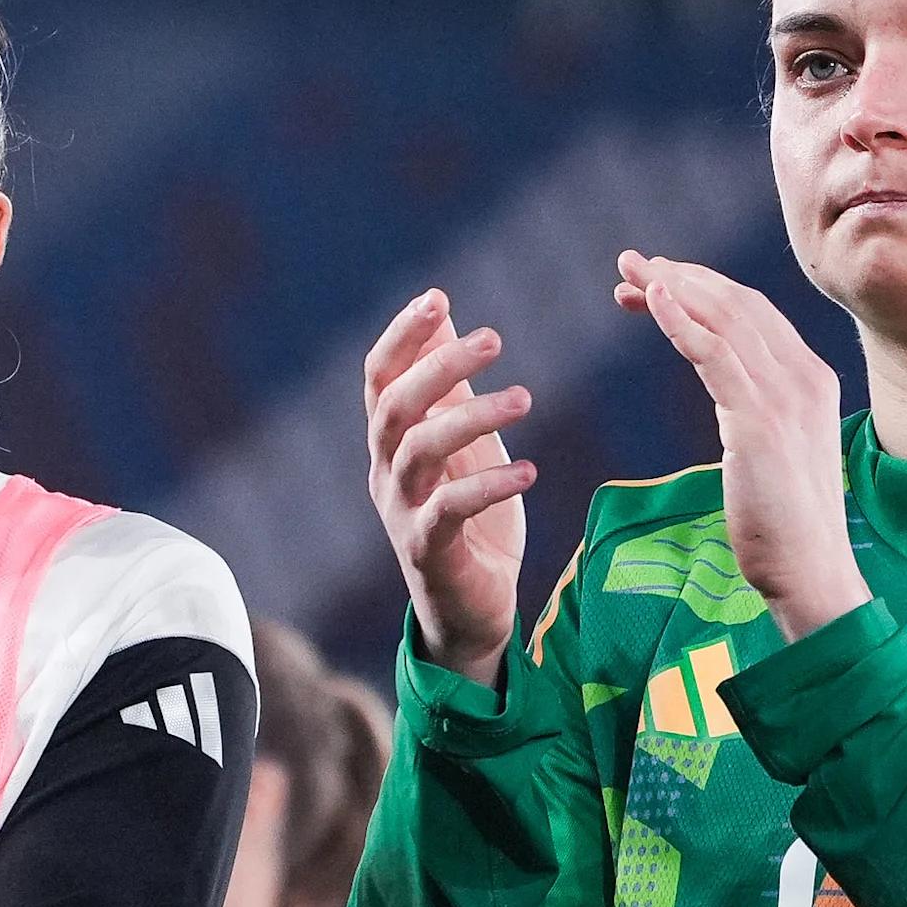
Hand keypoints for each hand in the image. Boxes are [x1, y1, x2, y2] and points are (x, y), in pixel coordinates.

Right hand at [364, 291, 534, 689]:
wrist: (470, 608)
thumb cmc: (468, 517)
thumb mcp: (462, 441)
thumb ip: (448, 384)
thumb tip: (442, 310)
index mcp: (391, 441)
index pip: (379, 377)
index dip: (402, 336)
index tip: (438, 298)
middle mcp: (385, 471)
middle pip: (394, 407)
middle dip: (439, 366)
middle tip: (495, 338)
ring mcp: (401, 512)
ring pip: (419, 451)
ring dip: (472, 417)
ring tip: (526, 398)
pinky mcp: (427, 550)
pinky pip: (448, 509)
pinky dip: (488, 485)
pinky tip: (528, 470)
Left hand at [615, 252, 867, 643]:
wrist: (813, 574)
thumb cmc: (788, 526)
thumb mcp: (778, 453)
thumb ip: (760, 413)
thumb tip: (732, 397)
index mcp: (811, 381)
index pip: (753, 314)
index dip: (702, 290)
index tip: (654, 285)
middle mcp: (804, 377)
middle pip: (737, 304)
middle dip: (681, 277)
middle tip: (630, 262)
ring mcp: (786, 397)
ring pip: (724, 318)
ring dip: (672, 287)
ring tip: (629, 270)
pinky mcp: (760, 421)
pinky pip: (714, 353)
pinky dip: (681, 320)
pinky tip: (651, 300)